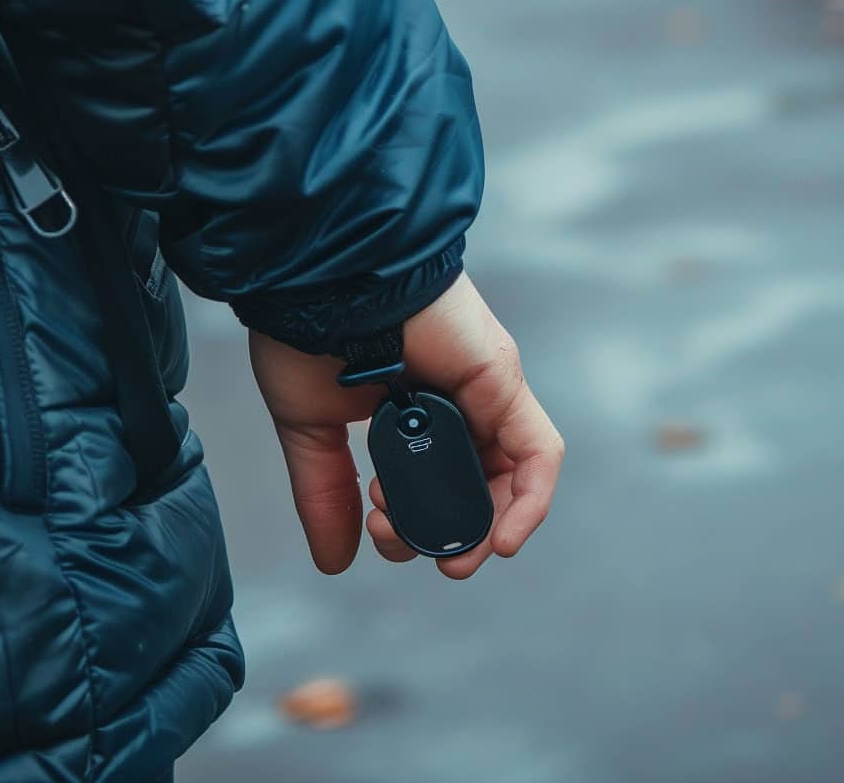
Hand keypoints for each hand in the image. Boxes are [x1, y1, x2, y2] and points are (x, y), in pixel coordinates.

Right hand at [249, 273, 564, 578]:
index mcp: (413, 411)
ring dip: (487, 528)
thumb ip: (327, 495)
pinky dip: (531, 501)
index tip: (378, 533)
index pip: (436, 485)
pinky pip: (538, 451)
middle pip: (480, 488)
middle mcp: (457, 403)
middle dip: (453, 535)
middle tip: (419, 553)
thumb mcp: (313, 432)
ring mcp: (484, 392)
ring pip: (514, 476)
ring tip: (455, 557)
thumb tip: (335, 560)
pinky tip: (500, 540)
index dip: (416, 524)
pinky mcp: (503, 381)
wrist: (314, 282)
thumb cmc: (305, 335)